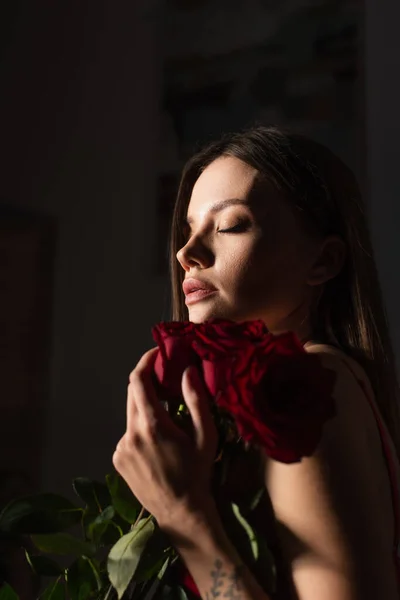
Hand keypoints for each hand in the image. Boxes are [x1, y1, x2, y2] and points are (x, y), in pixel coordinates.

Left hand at [112, 348, 218, 528]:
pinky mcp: (117, 458)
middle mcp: (131, 433)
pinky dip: (141, 428)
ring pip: (131, 414)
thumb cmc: (197, 473)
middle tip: (166, 379)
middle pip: (133, 393)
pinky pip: (128, 432)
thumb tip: (188, 370)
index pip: (138, 380)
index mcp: (152, 425)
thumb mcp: (206, 436)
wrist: (180, 513)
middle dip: (148, 381)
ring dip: (146, 408)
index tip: (157, 352)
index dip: (145, 361)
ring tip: (167, 419)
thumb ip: (197, 400)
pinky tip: (157, 443)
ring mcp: (121, 447)